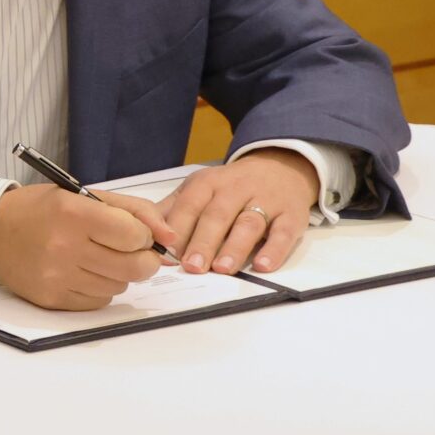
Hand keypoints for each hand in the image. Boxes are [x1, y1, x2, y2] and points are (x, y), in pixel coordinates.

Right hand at [0, 185, 176, 309]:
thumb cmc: (43, 210)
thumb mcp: (85, 195)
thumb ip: (134, 210)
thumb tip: (170, 237)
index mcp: (73, 213)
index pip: (134, 235)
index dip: (144, 236)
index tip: (135, 233)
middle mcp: (64, 246)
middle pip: (134, 267)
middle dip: (143, 260)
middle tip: (133, 252)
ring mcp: (57, 276)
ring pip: (119, 286)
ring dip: (119, 274)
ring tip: (99, 258)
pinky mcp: (51, 298)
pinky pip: (98, 301)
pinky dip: (100, 288)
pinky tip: (84, 272)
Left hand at [160, 149, 319, 274]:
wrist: (281, 166)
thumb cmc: (231, 186)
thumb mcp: (200, 188)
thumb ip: (173, 209)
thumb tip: (142, 232)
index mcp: (208, 183)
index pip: (189, 205)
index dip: (178, 229)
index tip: (167, 254)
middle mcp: (236, 189)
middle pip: (217, 215)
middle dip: (203, 242)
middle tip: (192, 267)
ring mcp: (266, 200)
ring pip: (249, 224)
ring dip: (235, 247)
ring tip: (222, 269)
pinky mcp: (291, 215)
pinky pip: (284, 233)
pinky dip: (274, 250)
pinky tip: (263, 266)